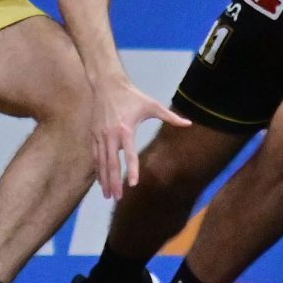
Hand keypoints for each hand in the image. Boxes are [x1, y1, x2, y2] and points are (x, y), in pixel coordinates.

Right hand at [91, 75, 189, 200]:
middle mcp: (110, 135)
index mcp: (125, 129)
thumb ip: (170, 117)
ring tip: (108, 195)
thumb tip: (189, 124)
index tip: (133, 184)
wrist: (107, 84)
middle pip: (112, 163)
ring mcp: (100, 136)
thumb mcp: (152, 104)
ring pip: (101, 162)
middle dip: (114, 182)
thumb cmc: (131, 96)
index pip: (128, 153)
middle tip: (118, 197)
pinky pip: (95, 156)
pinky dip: (97, 170)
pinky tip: (100, 181)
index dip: (131, 169)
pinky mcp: (93, 135)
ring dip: (104, 180)